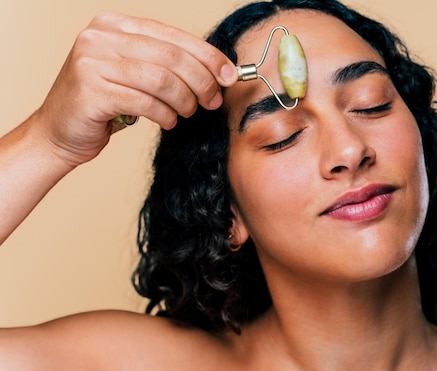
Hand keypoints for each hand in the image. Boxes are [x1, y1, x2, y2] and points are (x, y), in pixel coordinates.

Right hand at [35, 11, 236, 166]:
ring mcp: (91, 62)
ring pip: (162, 80)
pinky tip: (168, 122)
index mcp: (114, 24)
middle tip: (212, 101)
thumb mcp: (135, 73)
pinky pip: (146, 103)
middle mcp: (100, 36)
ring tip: (186, 113)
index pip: (173, 36)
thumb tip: (219, 71)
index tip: (229, 76)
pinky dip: (165, 115)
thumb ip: (167, 65)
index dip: (208, 56)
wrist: (58, 133)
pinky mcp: (90, 91)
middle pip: (172, 57)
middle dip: (201, 81)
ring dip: (185, 101)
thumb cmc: (104, 103)